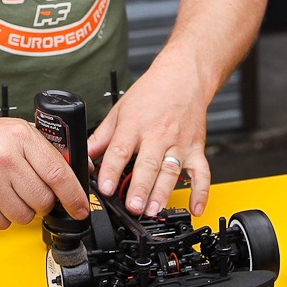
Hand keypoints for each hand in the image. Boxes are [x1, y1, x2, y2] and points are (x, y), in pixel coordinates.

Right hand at [0, 110, 89, 229]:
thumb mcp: (20, 131)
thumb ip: (48, 151)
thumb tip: (81, 173)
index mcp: (20, 137)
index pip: (58, 174)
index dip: (74, 196)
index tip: (80, 207)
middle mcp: (3, 160)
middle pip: (43, 200)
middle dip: (44, 201)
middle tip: (33, 191)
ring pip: (24, 217)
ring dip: (22, 210)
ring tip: (9, 192)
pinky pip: (2, 225)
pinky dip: (2, 217)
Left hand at [87, 68, 210, 218]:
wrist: (183, 76)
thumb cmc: (152, 92)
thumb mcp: (120, 110)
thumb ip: (102, 137)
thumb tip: (85, 156)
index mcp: (135, 125)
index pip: (120, 150)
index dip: (111, 170)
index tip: (105, 187)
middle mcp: (158, 135)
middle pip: (148, 164)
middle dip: (139, 187)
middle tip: (132, 206)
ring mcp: (179, 143)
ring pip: (171, 171)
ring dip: (163, 192)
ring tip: (153, 210)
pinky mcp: (196, 148)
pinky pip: (202, 173)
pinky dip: (201, 191)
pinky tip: (196, 207)